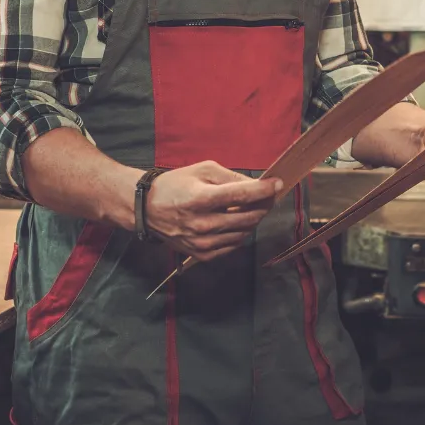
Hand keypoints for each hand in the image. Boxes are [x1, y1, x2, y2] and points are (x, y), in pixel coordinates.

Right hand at [146, 161, 282, 260]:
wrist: (147, 209)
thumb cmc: (175, 184)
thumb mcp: (202, 170)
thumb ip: (230, 177)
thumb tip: (256, 185)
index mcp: (202, 199)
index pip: (243, 195)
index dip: (264, 190)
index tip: (277, 183)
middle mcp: (204, 224)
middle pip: (248, 217)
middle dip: (263, 205)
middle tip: (268, 196)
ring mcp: (203, 242)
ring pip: (244, 232)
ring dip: (253, 219)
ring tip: (252, 207)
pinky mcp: (202, 254)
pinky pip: (233, 245)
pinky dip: (240, 232)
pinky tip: (236, 221)